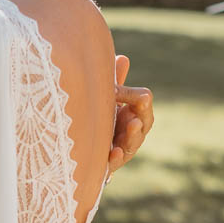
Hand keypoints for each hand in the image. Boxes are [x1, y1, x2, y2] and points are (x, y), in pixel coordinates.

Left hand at [109, 55, 153, 173]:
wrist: (80, 150)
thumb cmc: (99, 119)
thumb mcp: (108, 100)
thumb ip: (116, 83)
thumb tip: (123, 58)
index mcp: (132, 115)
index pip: (143, 106)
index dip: (136, 98)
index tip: (126, 90)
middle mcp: (130, 133)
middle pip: (143, 126)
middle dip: (142, 115)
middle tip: (140, 104)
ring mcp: (121, 150)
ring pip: (132, 144)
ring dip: (133, 134)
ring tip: (132, 123)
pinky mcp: (108, 165)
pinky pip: (114, 164)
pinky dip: (115, 158)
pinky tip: (112, 152)